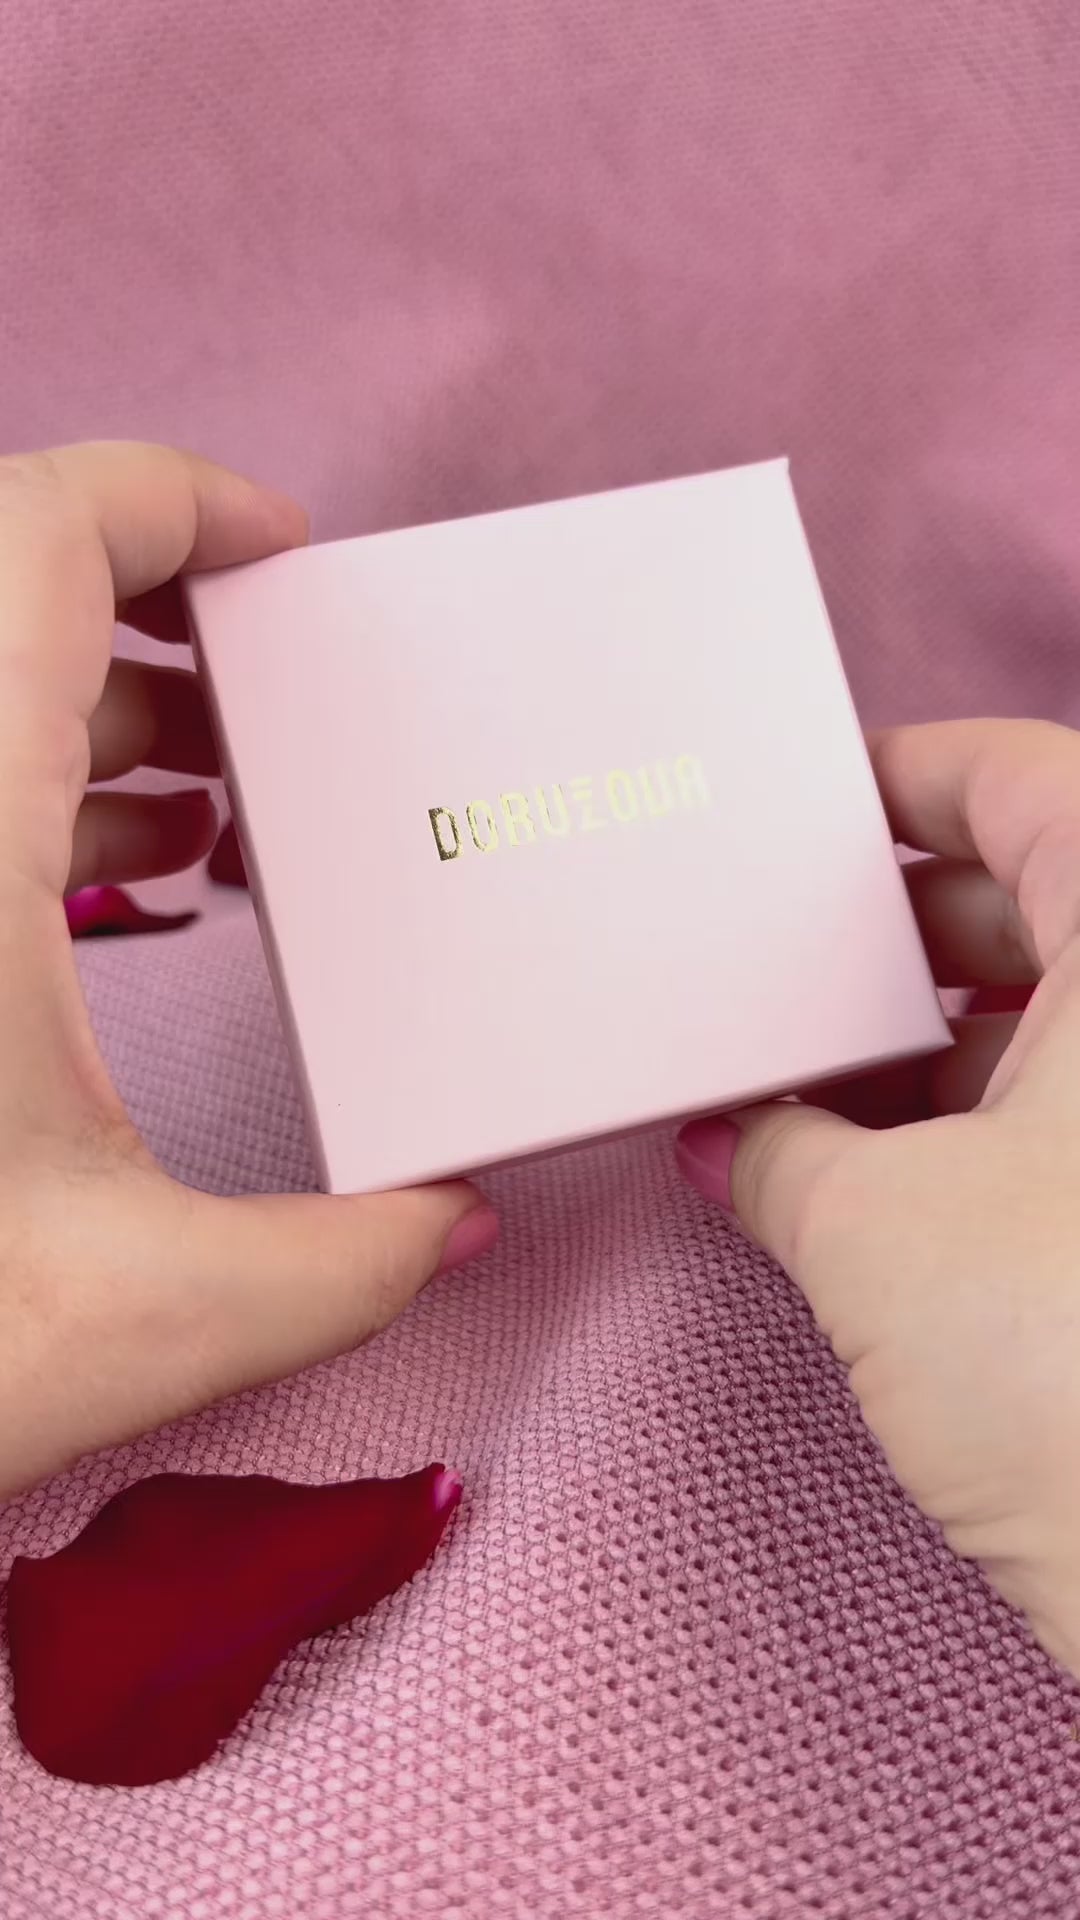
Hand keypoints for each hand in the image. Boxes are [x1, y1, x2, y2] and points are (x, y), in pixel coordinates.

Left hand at [0, 443, 495, 1497]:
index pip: (39, 536)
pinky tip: (114, 899)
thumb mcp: (145, 1319)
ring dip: (90, 711)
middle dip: (155, 622)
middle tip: (271, 715)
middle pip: (5, 592)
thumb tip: (460, 1224)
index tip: (283, 553)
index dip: (171, 498)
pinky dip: (32, 793)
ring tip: (209, 815)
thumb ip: (344, 1265)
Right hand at [676, 719, 1079, 1675]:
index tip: (815, 809)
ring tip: (794, 1083)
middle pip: (1036, 902)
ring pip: (1051, 1022)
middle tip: (775, 966)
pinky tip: (859, 1174)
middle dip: (889, 935)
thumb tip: (729, 1140)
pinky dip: (975, 1128)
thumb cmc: (1079, 1369)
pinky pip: (1066, 1120)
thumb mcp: (873, 1230)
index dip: (911, 777)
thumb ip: (775, 1152)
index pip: (1029, 781)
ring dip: (923, 1045)